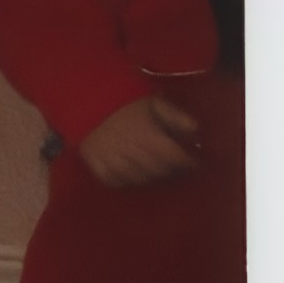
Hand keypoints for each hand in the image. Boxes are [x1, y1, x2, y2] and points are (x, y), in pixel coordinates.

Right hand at [80, 95, 203, 185]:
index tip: (194, 163)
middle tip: (178, 170)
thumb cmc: (126, 101)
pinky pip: (112, 181)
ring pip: (135, 178)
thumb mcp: (156, 102)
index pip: (172, 155)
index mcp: (147, 133)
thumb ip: (177, 117)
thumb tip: (195, 132)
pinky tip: (132, 178)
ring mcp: (110, 158)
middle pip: (156, 169)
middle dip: (171, 171)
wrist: (88, 99)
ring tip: (158, 175)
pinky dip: (125, 183)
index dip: (186, 162)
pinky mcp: (95, 163)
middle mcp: (129, 149)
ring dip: (150, 179)